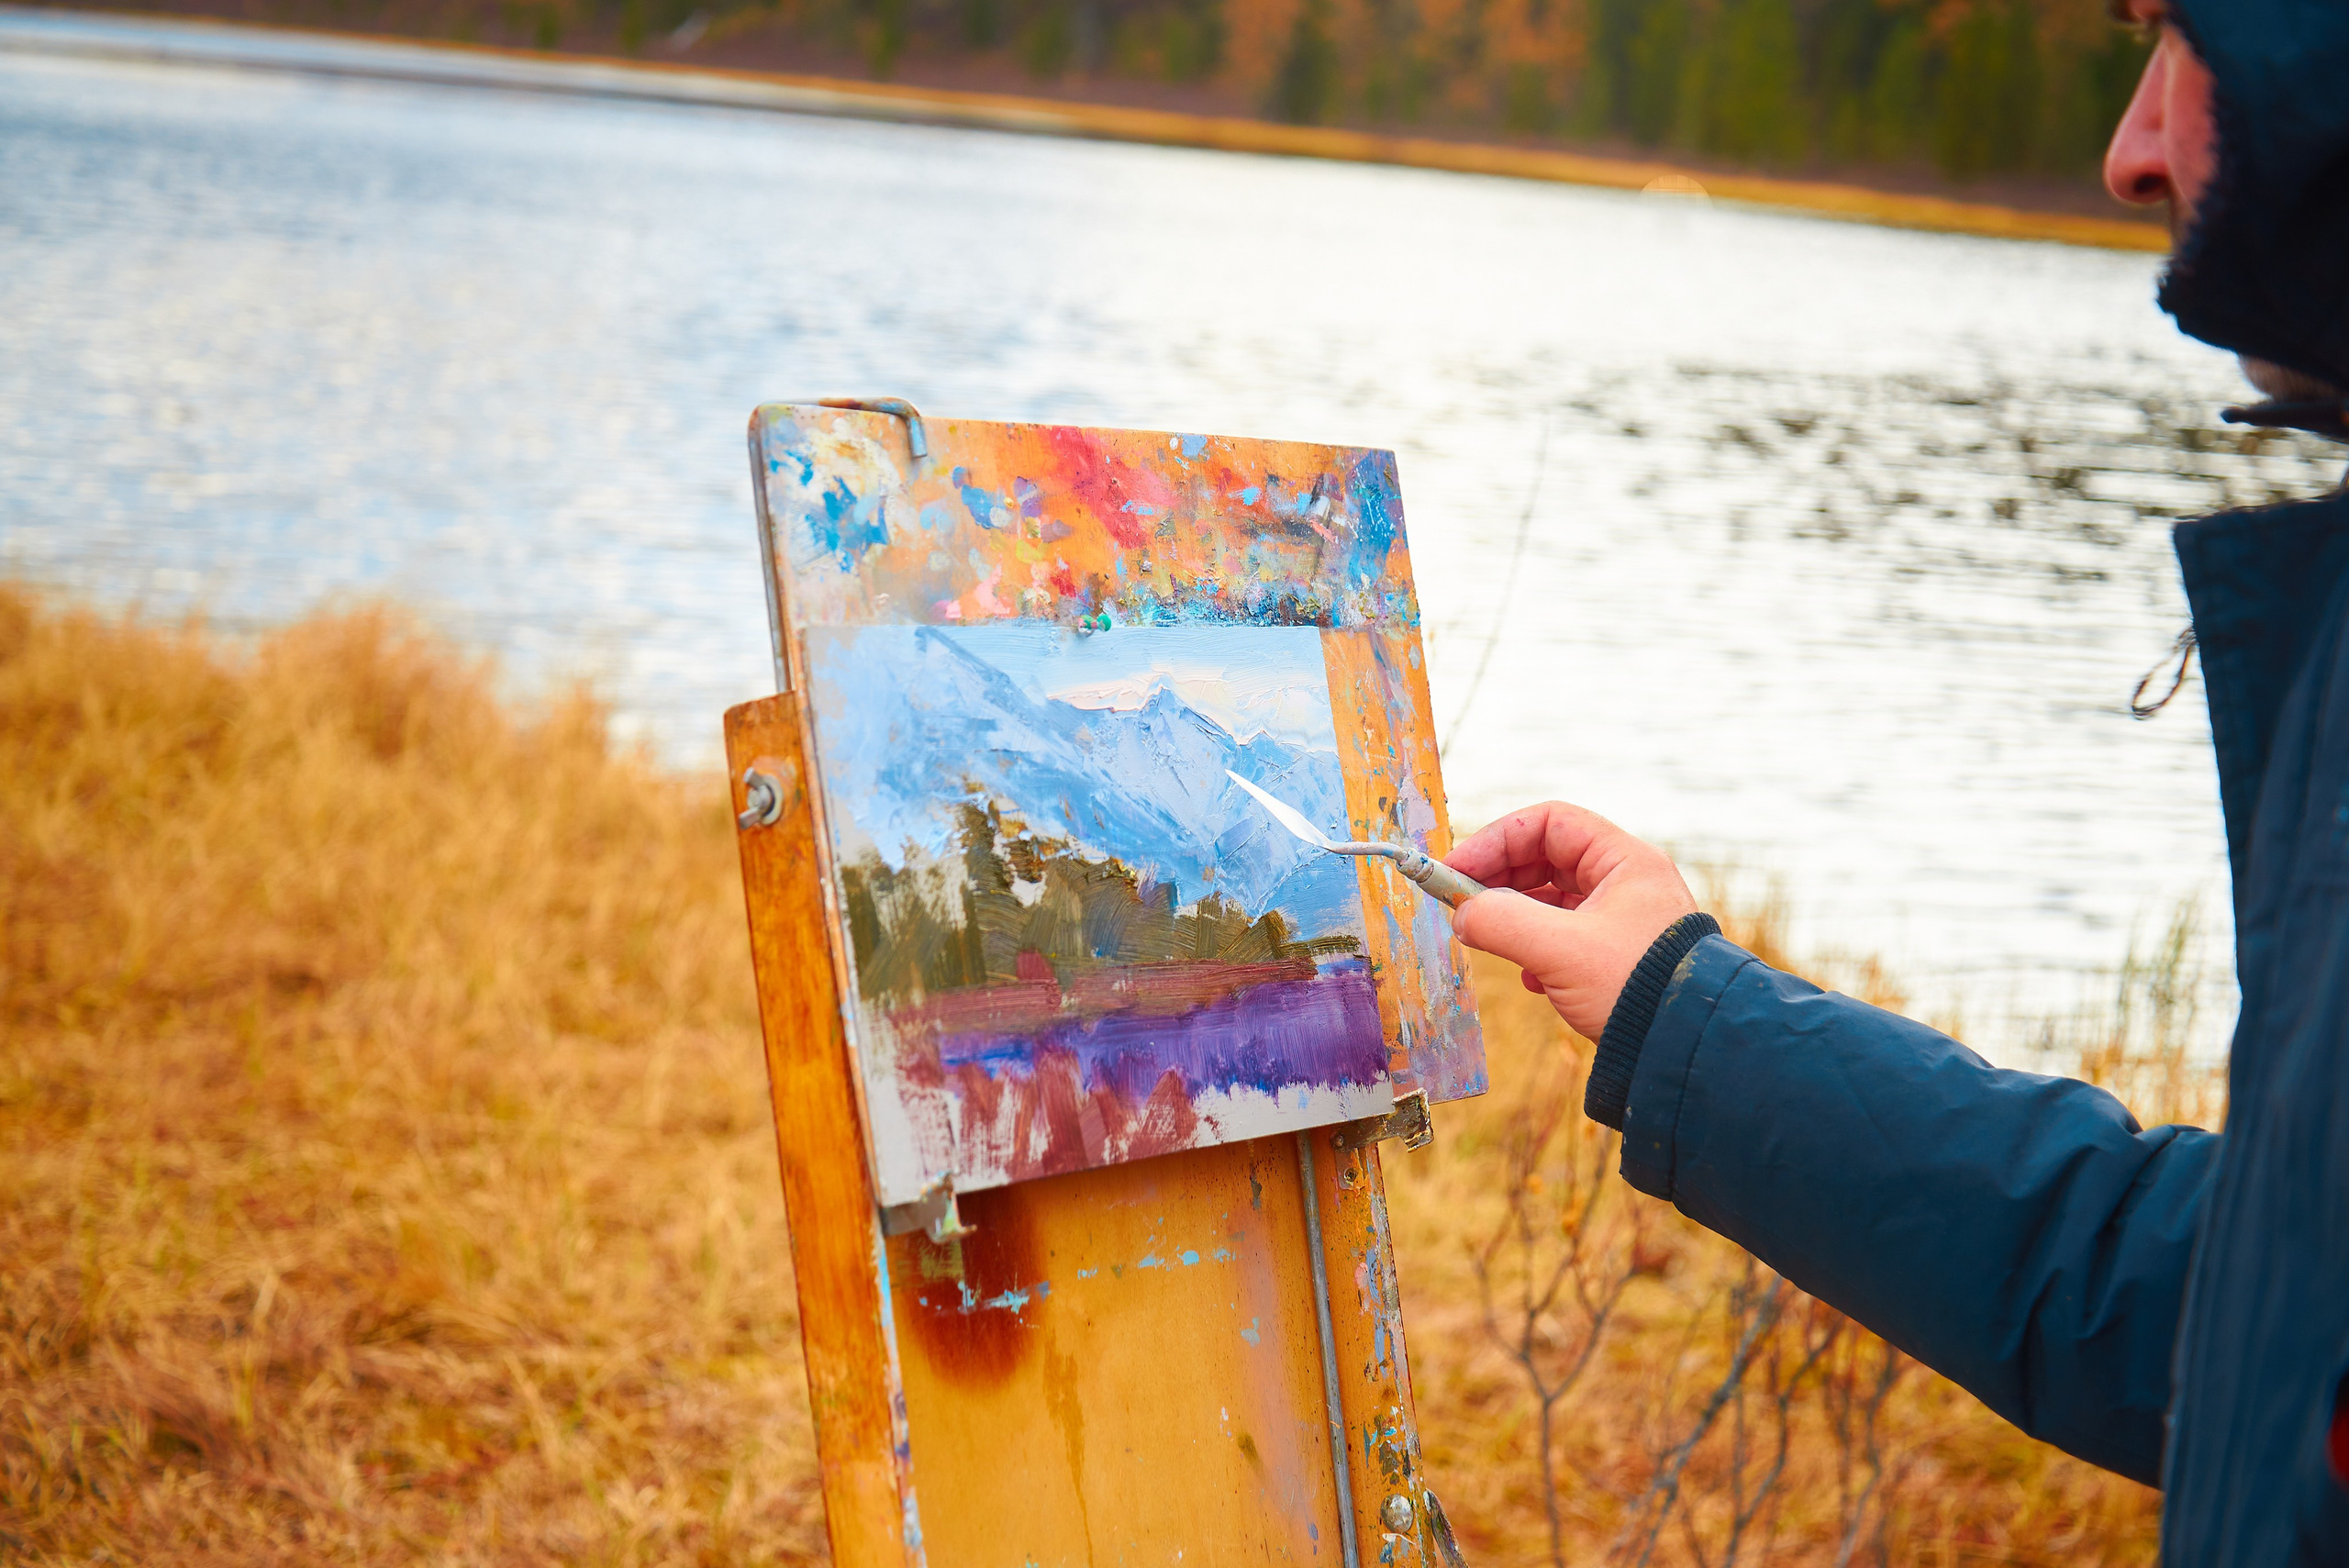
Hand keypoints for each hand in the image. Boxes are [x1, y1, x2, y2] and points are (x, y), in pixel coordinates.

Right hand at [1444, 801, 1697, 1041]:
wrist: (1691, 1050)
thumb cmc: (1636, 988)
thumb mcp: (1559, 951)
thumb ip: (1501, 922)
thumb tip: (1461, 915)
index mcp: (1624, 861)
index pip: (1549, 824)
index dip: (1496, 840)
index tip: (1457, 869)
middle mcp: (1626, 883)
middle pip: (1547, 859)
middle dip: (1499, 880)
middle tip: (1461, 905)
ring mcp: (1623, 920)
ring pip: (1553, 901)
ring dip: (1515, 918)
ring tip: (1487, 940)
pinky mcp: (1617, 956)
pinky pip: (1565, 936)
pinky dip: (1537, 950)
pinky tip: (1530, 979)